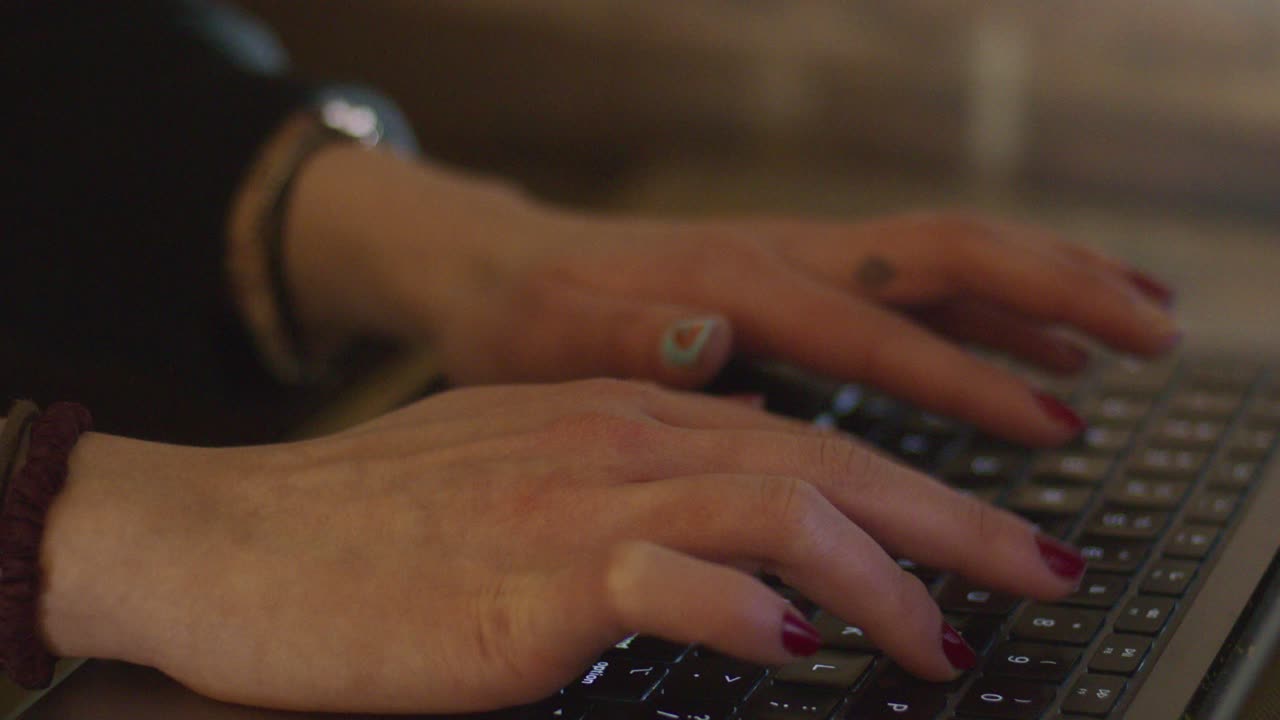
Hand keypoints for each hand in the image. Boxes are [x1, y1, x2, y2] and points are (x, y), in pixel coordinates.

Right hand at [40, 380, 1083, 712]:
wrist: (232, 539)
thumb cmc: (364, 526)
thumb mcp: (513, 481)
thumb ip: (618, 493)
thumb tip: (715, 540)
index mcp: (617, 420)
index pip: (799, 439)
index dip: (907, 485)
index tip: (980, 537)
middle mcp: (614, 441)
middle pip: (823, 459)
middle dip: (951, 515)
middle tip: (1043, 564)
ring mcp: (575, 500)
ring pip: (776, 503)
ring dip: (882, 572)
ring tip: (946, 640)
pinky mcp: (530, 575)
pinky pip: (670, 572)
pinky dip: (750, 607)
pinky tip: (801, 649)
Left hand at [284, 146, 1178, 445]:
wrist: (496, 267)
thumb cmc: (522, 318)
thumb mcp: (550, 339)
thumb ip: (628, 338)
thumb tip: (711, 337)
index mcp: (738, 281)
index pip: (876, 330)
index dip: (968, 376)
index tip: (1054, 425)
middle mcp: (784, 256)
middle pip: (947, 253)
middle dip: (1059, 288)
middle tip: (1158, 331)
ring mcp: (797, 259)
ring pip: (948, 256)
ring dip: (1049, 282)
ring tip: (1140, 321)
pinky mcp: (796, 276)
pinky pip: (915, 283)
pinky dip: (991, 309)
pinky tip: (1038, 347)